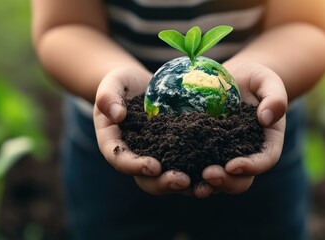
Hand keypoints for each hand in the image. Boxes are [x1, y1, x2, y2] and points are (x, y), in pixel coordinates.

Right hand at [93, 67, 191, 194]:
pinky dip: (199, 171)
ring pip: (168, 178)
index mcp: (114, 144)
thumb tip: (117, 115)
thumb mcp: (112, 83)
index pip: (120, 159)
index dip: (135, 166)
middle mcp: (135, 157)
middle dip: (163, 183)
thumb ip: (108, 96)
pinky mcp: (175, 152)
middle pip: (146, 178)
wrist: (142, 85)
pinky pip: (185, 165)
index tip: (153, 166)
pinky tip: (216, 170)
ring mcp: (156, 157)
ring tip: (202, 184)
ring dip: (184, 184)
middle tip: (182, 180)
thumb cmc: (123, 83)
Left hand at [193, 60, 286, 197]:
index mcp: (267, 141)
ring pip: (220, 180)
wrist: (232, 78)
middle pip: (242, 179)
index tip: (233, 165)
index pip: (265, 159)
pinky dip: (189, 172)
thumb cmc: (255, 78)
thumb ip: (275, 97)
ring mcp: (225, 155)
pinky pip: (198, 165)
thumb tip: (266, 118)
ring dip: (207, 185)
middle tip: (208, 174)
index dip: (252, 166)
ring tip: (191, 183)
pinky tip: (175, 171)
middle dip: (226, 181)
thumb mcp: (267, 80)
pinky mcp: (206, 150)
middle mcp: (247, 154)